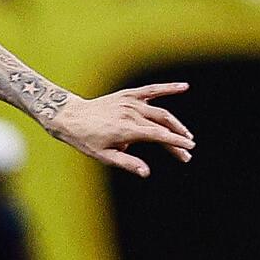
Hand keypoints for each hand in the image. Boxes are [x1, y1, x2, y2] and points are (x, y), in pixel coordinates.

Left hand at [45, 82, 193, 176]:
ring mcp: (129, 103)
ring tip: (186, 135)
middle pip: (162, 127)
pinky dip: (168, 88)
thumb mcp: (104, 155)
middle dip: (177, 139)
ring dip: (175, 124)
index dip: (176, 143)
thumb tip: (146, 172)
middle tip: (187, 152)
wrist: (70, 117)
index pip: (159, 136)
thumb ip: (127, 163)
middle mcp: (130, 114)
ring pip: (160, 112)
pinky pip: (151, 90)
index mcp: (126, 130)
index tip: (189, 149)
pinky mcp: (127, 95)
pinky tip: (185, 87)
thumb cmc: (86, 139)